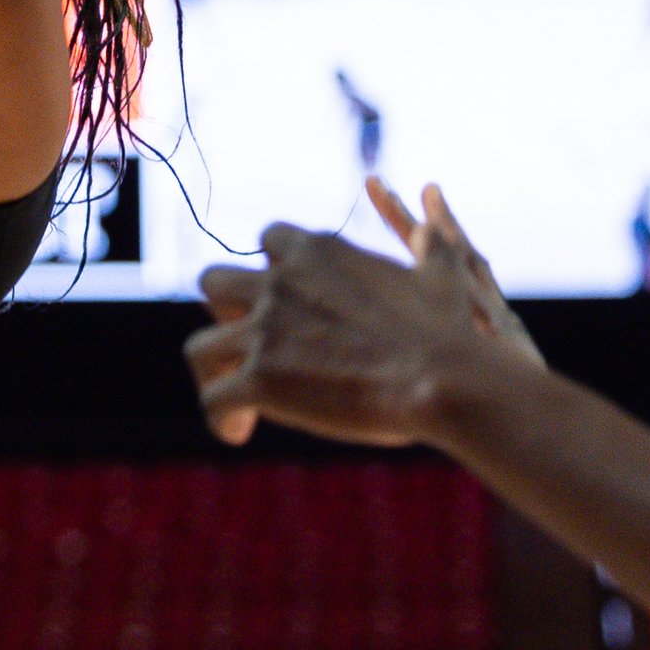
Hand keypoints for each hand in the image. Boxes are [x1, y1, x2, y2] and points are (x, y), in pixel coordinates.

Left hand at [183, 178, 539, 448]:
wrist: (446, 380)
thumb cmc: (450, 332)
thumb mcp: (442, 274)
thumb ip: (431, 244)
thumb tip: (437, 218)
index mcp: (317, 251)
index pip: (269, 239)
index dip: (273, 269)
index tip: (287, 298)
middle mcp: (279, 284)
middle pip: (212, 283)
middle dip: (224, 312)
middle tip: (250, 344)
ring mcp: (265, 332)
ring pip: (199, 347)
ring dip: (213, 371)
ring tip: (235, 397)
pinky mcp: (261, 380)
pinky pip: (213, 398)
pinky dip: (219, 417)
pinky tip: (236, 431)